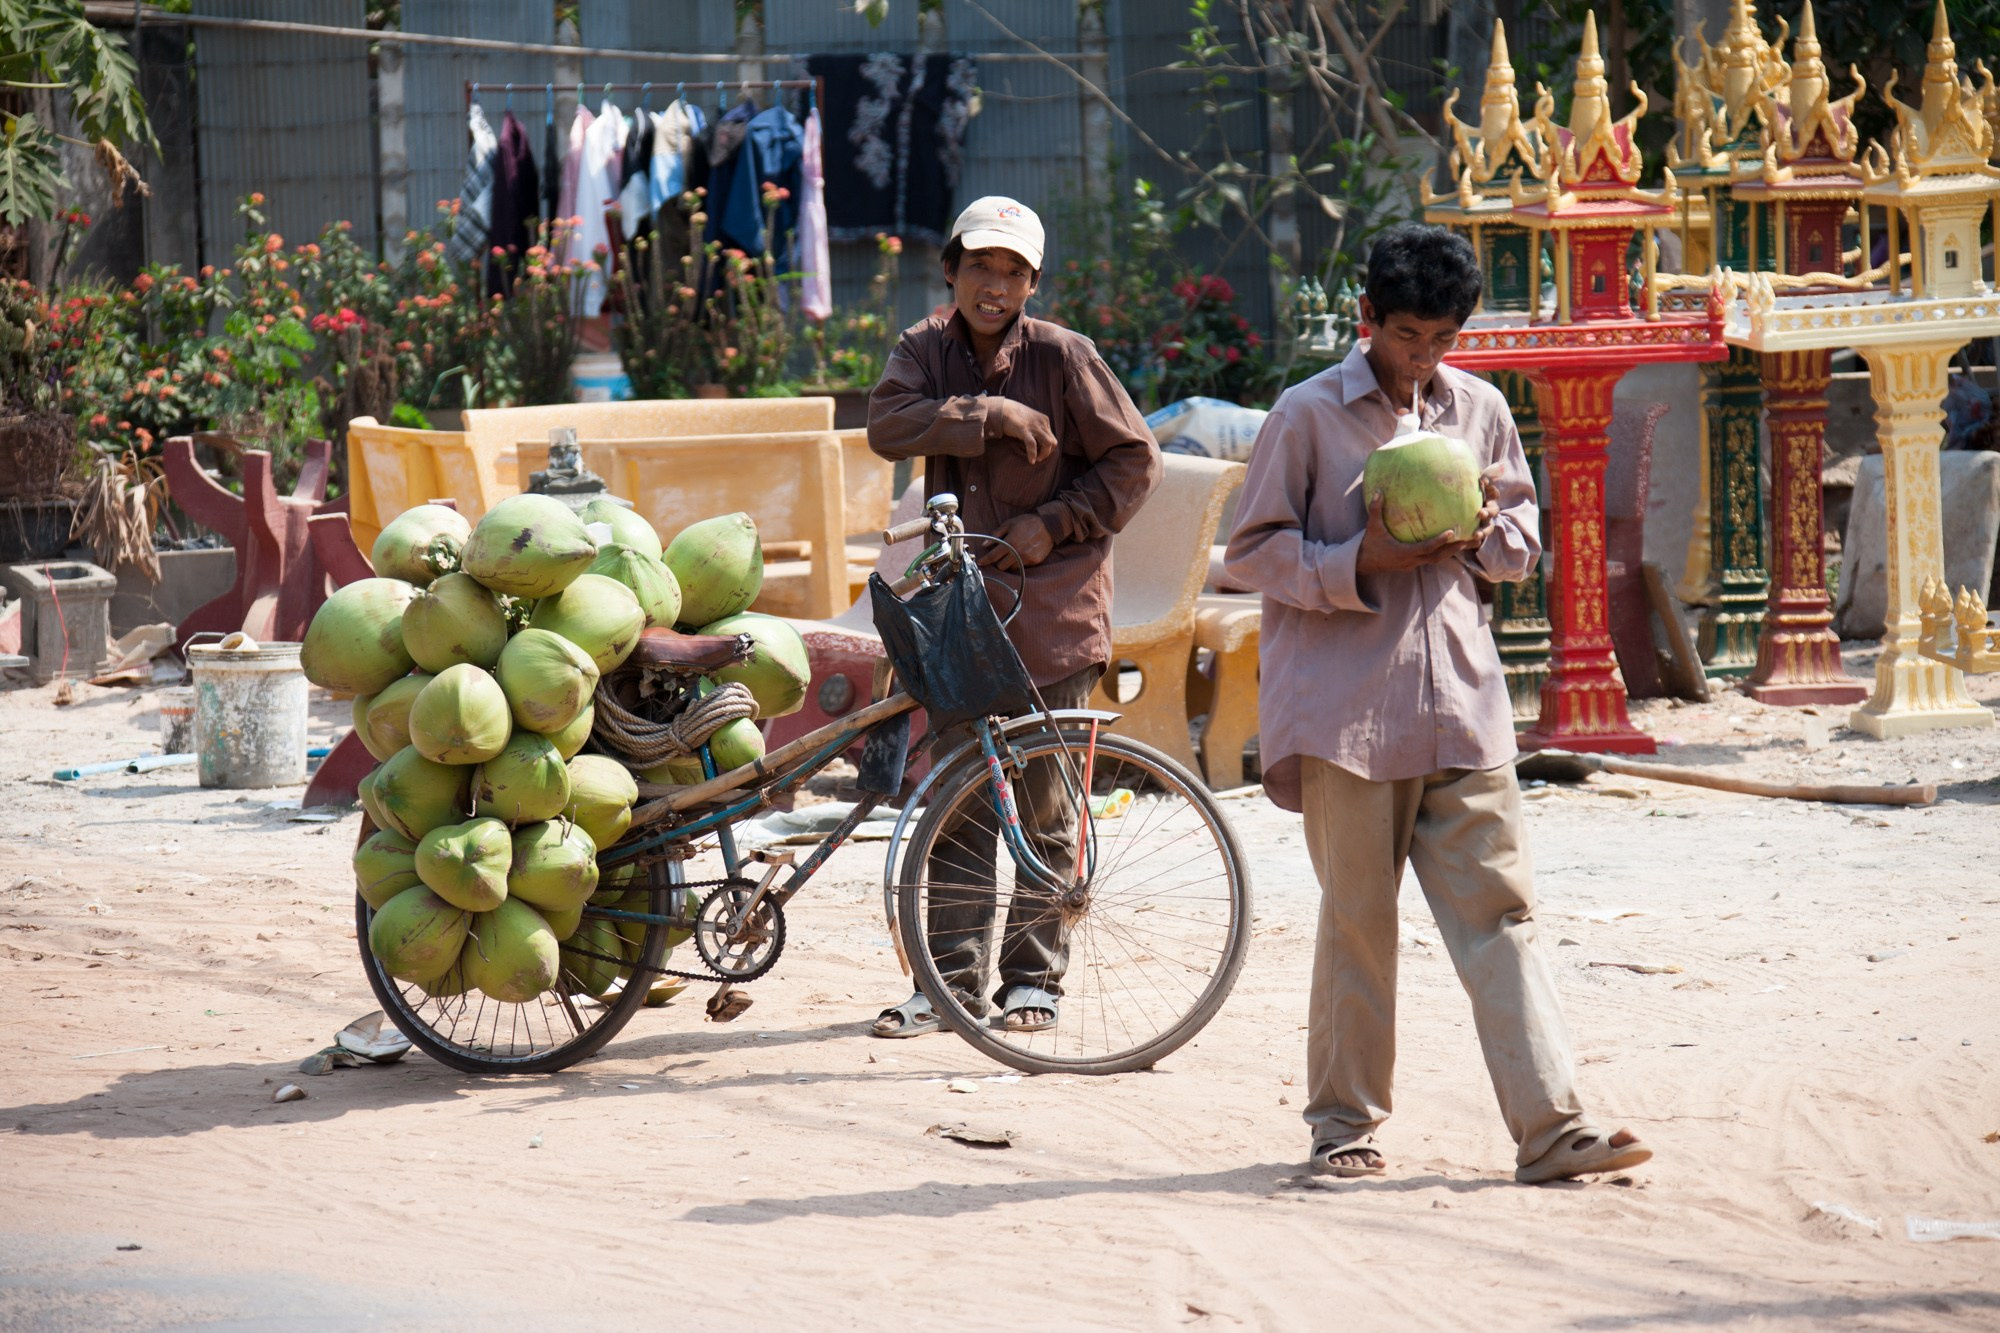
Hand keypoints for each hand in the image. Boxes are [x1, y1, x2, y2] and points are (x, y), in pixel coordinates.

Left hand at [978, 512, 1055, 571]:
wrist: (1049, 525)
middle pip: (1001, 566)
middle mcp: (1018, 553)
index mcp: (1010, 543)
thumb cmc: (1027, 522)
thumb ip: (996, 534)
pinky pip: (1022, 566)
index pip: (993, 556)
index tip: (980, 562)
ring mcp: (1027, 558)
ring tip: (1012, 554)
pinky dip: (1019, 562)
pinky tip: (1022, 553)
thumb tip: (985, 544)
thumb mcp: (1009, 524)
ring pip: (1012, 568)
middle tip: (1000, 556)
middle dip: (998, 562)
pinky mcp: (1034, 561)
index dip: (985, 560)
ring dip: (1009, 563)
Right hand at [988, 397, 1056, 464]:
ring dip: (1044, 454)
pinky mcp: (1023, 429)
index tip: (1041, 453)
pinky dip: (1033, 454)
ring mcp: (1033, 426)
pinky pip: (1032, 444)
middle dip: (1048, 453)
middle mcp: (1042, 422)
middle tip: (1039, 458)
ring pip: (1047, 443)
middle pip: (1053, 442)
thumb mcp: (1030, 421)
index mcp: (1044, 420)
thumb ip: (1035, 429)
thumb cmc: (1014, 417)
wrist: (1002, 409)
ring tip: (1036, 460)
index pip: (1052, 437)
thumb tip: (1037, 442)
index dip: (1048, 448)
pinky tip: (1031, 461)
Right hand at [1355, 493, 1476, 575]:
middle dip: (1454, 548)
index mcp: (1404, 552)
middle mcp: (1412, 560)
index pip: (1426, 547)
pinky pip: (1431, 559)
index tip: (1452, 532)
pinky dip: (1442, 553)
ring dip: (1452, 551)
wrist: (1363, 564)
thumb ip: (1376, 510)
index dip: (1439, 540)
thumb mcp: (1372, 527)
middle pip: (1438, 556)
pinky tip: (1451, 545)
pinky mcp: (1413, 564)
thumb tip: (1378, 491)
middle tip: (1470, 538)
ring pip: (1437, 560)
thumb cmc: (1369, 545)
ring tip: (1467, 542)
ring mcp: (1413, 564)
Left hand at [1463, 463, 1504, 548]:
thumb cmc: (1455, 495)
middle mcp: (1486, 510)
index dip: (1490, 487)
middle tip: (1480, 513)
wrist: (1446, 515)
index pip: (1492, 492)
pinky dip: (1475, 542)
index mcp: (1485, 497)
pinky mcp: (1473, 535)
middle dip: (1488, 512)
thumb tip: (1485, 466)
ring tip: (1476, 535)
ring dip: (1483, 531)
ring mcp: (1481, 524)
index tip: (1482, 482)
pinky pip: (1477, 541)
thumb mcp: (1461, 486)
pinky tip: (1469, 543)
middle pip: (1493, 511)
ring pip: (1487, 528)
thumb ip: (1470, 476)